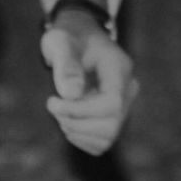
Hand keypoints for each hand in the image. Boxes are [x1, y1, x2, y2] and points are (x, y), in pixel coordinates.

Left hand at [39, 10, 137, 154]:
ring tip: (60, 111)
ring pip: (106, 138)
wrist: (77, 40)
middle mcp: (128, 89)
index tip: (53, 101)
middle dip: (75, 122)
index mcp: (119, 68)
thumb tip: (72, 94)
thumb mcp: (61, 42)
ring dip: (76, 131)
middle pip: (110, 125)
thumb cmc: (68, 38)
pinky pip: (101, 143)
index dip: (80, 110)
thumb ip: (66, 65)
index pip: (111, 103)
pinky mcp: (114, 119)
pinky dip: (80, 138)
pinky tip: (68, 120)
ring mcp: (123, 106)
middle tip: (53, 105)